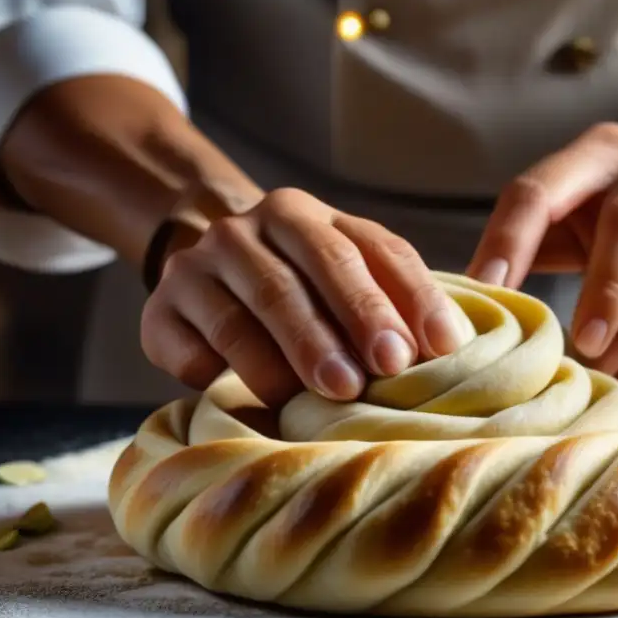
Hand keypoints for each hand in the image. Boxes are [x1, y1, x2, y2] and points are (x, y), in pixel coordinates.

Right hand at [141, 188, 462, 406]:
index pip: (370, 249)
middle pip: (302, 276)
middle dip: (345, 325)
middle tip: (378, 374)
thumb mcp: (351, 275)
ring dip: (286, 360)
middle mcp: (248, 229)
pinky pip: (190, 348)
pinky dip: (219, 376)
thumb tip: (457, 346)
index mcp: (307, 215)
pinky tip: (248, 403)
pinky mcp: (159, 311)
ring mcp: (198, 268)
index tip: (441, 347)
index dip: (409, 297)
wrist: (206, 272)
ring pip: (242, 317)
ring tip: (324, 398)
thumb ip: (397, 298)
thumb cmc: (301, 289)